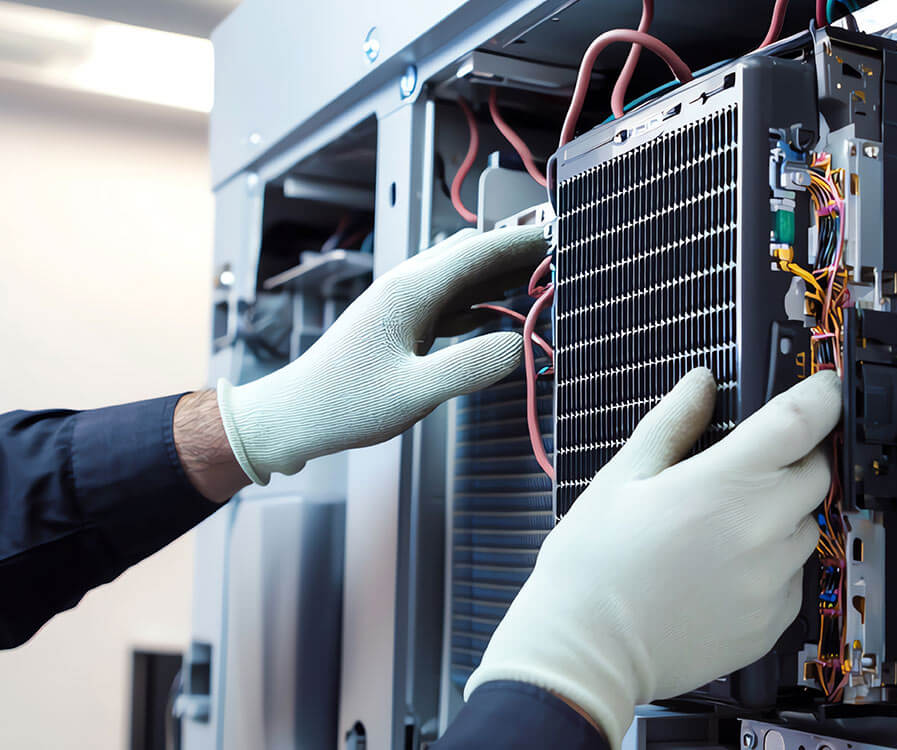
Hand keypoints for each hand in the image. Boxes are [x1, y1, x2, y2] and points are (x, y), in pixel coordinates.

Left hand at [217, 226, 548, 483]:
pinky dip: (481, 300)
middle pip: (471, 254)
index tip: (562, 234)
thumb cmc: (345, 403)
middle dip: (515, 251)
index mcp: (411, 291)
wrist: (295, 414)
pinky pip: (450, 300)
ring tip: (540, 279)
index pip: (478, 250)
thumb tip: (521, 345)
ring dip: (499, 274)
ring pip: (461, 275)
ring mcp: (403, 303)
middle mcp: (407, 286)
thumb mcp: (415, 393)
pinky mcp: (401, 323)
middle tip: (560, 258)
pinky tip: (499, 311)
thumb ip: (471, 367)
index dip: (522, 240)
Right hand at [465, 369, 841, 746]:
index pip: (801, 422)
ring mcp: (771, 582)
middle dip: (798, 456)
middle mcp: (760, 532)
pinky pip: (795, 577)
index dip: (822, 395)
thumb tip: (700, 384)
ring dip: (784, 511)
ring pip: (807, 527)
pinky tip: (726, 565)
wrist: (588, 649)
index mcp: (722, 486)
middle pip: (818, 473)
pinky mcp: (771, 622)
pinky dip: (773, 561)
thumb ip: (671, 423)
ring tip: (728, 523)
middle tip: (755, 462)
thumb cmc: (593, 565)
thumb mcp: (621, 478)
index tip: (824, 387)